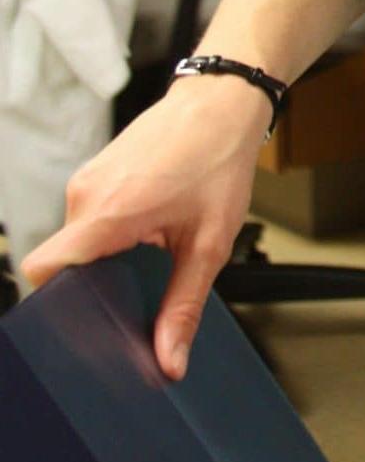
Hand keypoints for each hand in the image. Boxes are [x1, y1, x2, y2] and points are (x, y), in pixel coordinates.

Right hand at [20, 74, 269, 380]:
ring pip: (78, 239)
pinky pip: (89, 216)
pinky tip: (149, 227)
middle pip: (65, 261)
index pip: (44, 269)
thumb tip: (169, 360)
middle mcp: (87, 193)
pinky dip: (112, 231)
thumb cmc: (220, 159)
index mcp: (108, 212)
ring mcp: (88, 178)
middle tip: (135, 289)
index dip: (55, 303)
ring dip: (108, 253)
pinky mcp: (96, 171)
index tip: (84, 321)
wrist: (223, 101)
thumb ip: (183, 306)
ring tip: (151, 247)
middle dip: (95, 282)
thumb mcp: (210, 243)